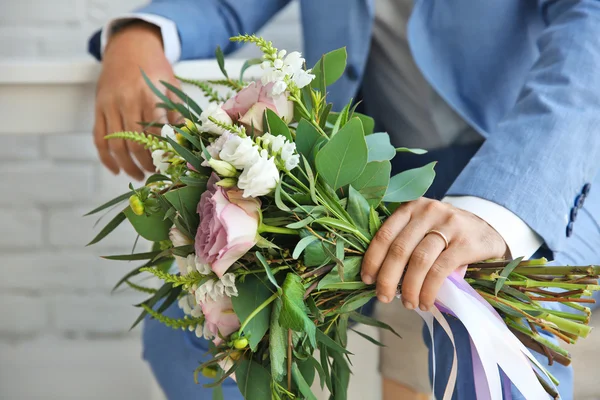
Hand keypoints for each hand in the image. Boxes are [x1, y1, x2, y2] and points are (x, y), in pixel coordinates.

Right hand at [94, 21, 180, 179]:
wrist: (130, 46)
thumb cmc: (156, 69)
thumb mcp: (173, 88)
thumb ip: (177, 115)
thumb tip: (183, 143)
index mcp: (150, 97)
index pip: (156, 134)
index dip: (162, 154)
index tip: (169, 166)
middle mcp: (127, 101)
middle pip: (135, 143)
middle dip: (145, 164)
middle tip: (154, 174)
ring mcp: (109, 105)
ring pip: (116, 144)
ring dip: (127, 165)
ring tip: (138, 175)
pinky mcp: (98, 107)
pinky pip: (99, 138)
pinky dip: (106, 157)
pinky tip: (116, 169)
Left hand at [361, 198, 508, 310]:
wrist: (489, 228)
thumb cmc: (446, 232)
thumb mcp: (423, 226)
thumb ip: (404, 241)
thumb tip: (379, 276)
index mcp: (411, 207)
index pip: (384, 234)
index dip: (372, 259)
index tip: (367, 279)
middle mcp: (428, 212)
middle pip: (400, 249)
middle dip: (387, 278)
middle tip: (383, 298)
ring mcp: (448, 225)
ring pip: (419, 261)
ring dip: (409, 288)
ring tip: (408, 304)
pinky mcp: (465, 243)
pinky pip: (440, 270)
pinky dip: (429, 290)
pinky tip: (426, 302)